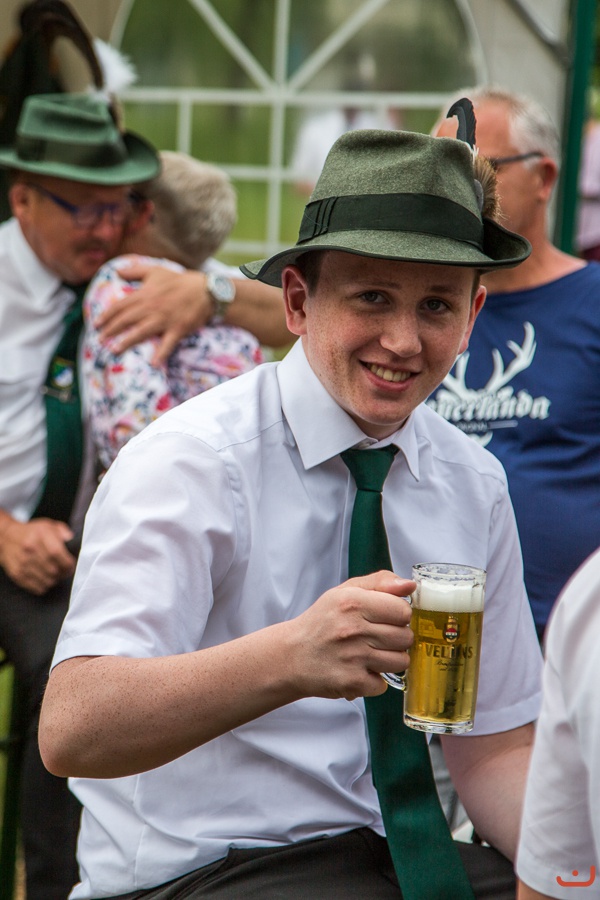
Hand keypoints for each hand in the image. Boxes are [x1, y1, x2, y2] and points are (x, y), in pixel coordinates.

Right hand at [0, 517, 76, 594]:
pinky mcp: (17, 574)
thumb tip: (71, 540)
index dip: (67, 562)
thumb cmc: (31, 532)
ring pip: (47, 581)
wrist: (6, 538)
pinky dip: (45, 586)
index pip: (56, 553)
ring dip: (55, 580)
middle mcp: (30, 549)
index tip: (71, 565)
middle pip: (53, 569)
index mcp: (39, 535)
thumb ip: (63, 531)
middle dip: (64, 573)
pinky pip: (37, 587)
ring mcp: (22, 563)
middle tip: (66, 571)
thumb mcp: (48, 525)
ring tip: (56, 575)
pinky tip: (46, 579)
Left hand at [97, 263, 211, 363]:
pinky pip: (167, 343)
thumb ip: (134, 270)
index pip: (120, 305)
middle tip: (98, 339)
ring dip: (127, 342)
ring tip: (114, 350)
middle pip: (126, 320)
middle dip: (111, 330)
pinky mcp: (177, 329)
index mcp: (145, 294)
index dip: (106, 315)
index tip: (96, 324)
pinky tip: (153, 363)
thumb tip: (117, 271)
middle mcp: (151, 308)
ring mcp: (164, 320)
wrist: (205, 290)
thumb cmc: (179, 280)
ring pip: (141, 332)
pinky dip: (161, 353)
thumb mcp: (155, 270)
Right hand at [287, 571, 413, 700]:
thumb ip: (380, 582)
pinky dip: (373, 681)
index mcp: (353, 602)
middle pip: (406, 637)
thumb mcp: (345, 592)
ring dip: (389, 660)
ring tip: (370, 654)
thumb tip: (409, 585)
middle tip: (377, 637)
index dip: (398, 615)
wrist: (291, 656)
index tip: (386, 618)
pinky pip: (383, 685)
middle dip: (397, 638)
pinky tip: (359, 670)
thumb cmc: (322, 622)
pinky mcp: (351, 683)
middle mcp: (352, 629)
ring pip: (401, 662)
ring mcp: (353, 658)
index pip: (403, 610)